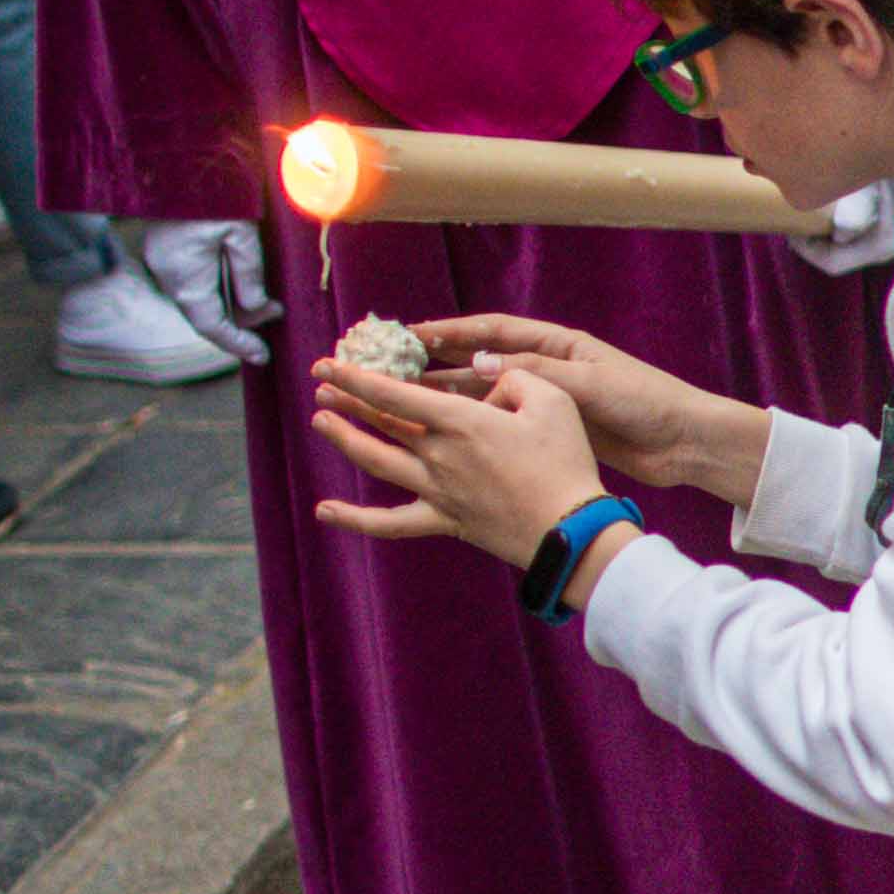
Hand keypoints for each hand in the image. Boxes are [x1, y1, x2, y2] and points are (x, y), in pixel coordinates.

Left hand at [309, 355, 610, 567]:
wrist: (572, 529)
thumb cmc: (567, 462)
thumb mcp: (554, 400)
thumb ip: (515, 378)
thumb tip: (489, 380)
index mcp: (461, 420)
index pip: (393, 393)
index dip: (355, 376)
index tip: (327, 364)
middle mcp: (439, 454)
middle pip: (381, 422)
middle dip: (347, 400)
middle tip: (322, 386)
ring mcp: (437, 490)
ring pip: (376, 462)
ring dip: (344, 440)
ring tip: (321, 421)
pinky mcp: (445, 520)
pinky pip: (390, 523)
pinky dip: (354, 519)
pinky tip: (324, 512)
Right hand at [385, 314, 756, 502]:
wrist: (683, 442)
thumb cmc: (645, 403)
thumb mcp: (589, 385)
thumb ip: (536, 375)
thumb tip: (479, 363)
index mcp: (560, 346)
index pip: (495, 330)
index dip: (453, 331)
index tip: (413, 334)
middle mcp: (550, 368)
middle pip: (484, 360)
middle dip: (440, 362)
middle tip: (395, 366)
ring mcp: (550, 400)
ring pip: (489, 394)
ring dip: (451, 395)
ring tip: (406, 399)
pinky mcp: (554, 430)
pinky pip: (506, 422)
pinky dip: (476, 424)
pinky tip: (445, 433)